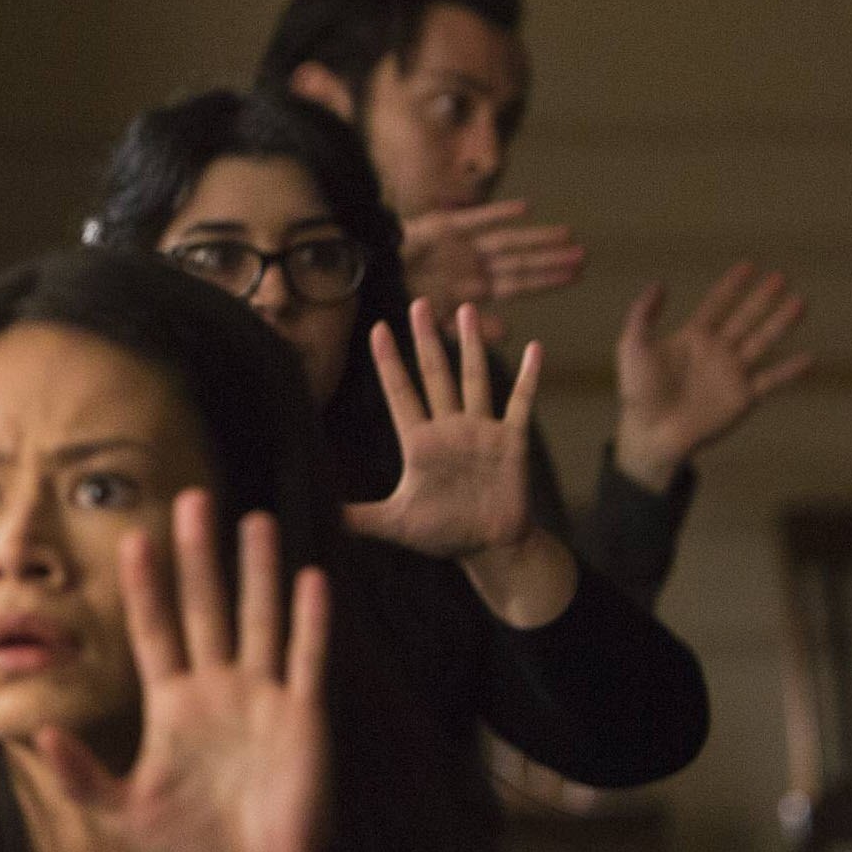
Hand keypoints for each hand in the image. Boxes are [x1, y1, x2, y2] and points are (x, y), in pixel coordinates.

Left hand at [35, 493, 330, 851]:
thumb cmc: (188, 850)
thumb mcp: (121, 815)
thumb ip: (81, 775)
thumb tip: (40, 734)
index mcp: (172, 705)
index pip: (154, 631)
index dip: (144, 587)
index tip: (131, 538)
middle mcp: (218, 690)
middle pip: (205, 608)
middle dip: (198, 556)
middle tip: (191, 498)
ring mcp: (263, 699)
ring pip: (259, 620)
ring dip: (257, 572)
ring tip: (253, 519)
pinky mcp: (304, 720)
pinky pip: (307, 662)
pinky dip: (309, 624)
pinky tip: (309, 580)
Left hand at [344, 301, 543, 561]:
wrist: (488, 548)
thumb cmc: (442, 533)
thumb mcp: (393, 523)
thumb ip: (357, 517)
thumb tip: (317, 515)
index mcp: (419, 442)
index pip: (400, 392)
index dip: (389, 362)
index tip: (378, 328)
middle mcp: (449, 428)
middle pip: (435, 374)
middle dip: (427, 339)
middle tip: (420, 302)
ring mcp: (481, 431)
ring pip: (474, 378)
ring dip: (472, 346)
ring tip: (467, 310)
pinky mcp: (511, 442)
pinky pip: (520, 403)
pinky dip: (528, 377)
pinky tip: (534, 348)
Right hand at [400, 201, 584, 320]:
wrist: (370, 279)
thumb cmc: (400, 303)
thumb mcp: (438, 323)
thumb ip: (471, 329)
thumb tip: (509, 334)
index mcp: (475, 288)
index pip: (519, 283)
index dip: (547, 279)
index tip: (576, 276)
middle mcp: (474, 265)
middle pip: (520, 262)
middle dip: (550, 259)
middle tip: (583, 256)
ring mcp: (463, 245)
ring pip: (508, 241)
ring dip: (536, 238)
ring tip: (567, 234)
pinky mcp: (445, 227)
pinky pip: (478, 219)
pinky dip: (500, 213)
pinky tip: (525, 209)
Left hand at [611, 264, 809, 486]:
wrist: (649, 434)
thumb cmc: (638, 392)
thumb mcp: (633, 348)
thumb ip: (643, 315)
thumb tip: (660, 283)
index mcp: (693, 338)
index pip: (716, 305)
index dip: (731, 286)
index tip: (749, 265)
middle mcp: (717, 352)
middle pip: (745, 318)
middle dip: (762, 298)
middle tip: (781, 276)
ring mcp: (732, 373)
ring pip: (762, 341)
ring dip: (781, 322)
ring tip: (800, 302)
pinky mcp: (742, 397)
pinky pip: (771, 380)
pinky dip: (790, 371)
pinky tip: (810, 358)